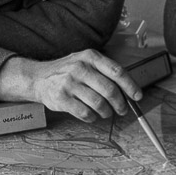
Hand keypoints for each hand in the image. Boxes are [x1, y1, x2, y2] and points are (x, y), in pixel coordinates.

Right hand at [0, 49, 141, 122]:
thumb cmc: (67, 71)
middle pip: (109, 89)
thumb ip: (104, 72)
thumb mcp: (85, 62)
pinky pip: (85, 113)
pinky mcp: (61, 98)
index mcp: (90, 57)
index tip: (137, 97)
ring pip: (98, 103)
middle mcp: (80, 67)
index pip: (117, 72)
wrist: (38, 77)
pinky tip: (92, 116)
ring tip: (105, 113)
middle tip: (122, 110)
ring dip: (106, 112)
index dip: (130, 86)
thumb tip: (129, 91)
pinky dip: (92, 117)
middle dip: (120, 104)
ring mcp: (69, 83)